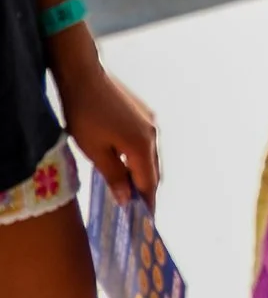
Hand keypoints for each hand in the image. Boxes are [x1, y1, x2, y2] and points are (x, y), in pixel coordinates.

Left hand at [54, 47, 158, 207]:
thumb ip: (114, 176)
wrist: (84, 75)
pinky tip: (124, 163)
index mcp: (142, 146)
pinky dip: (138, 158)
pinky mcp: (144, 114)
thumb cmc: (84, 115)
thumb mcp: (94, 152)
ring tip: (127, 190)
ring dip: (141, 174)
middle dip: (145, 191)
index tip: (145, 222)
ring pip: (149, 157)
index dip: (147, 204)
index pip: (149, 184)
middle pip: (153, 171)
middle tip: (135, 211)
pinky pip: (145, 143)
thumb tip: (127, 198)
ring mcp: (150, 122)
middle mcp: (153, 135)